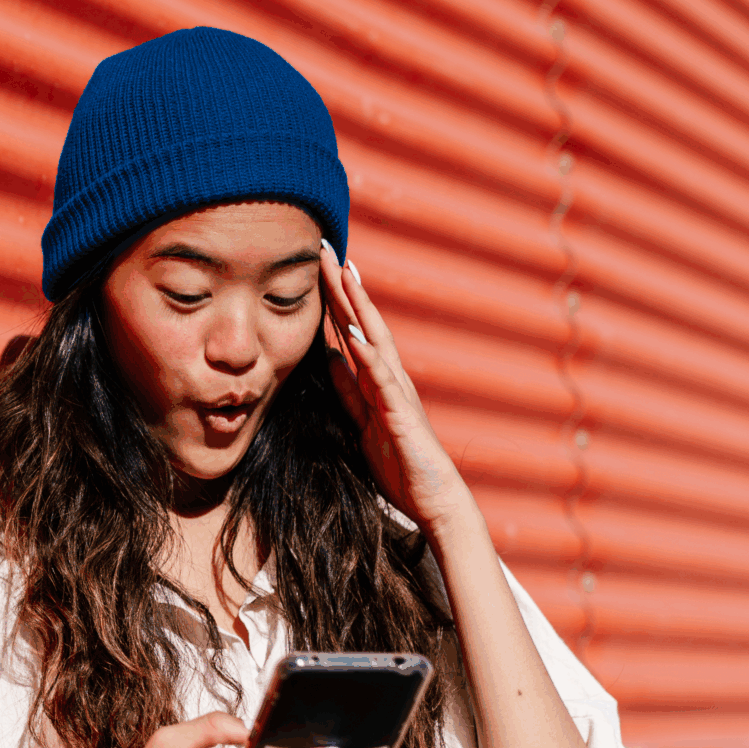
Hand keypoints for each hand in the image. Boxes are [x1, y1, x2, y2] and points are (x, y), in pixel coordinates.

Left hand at [320, 242, 471, 533]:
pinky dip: (368, 355)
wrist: (432, 499)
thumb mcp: (362, 421)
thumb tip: (328, 359)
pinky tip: (354, 334)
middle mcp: (389, 377)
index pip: (350, 331)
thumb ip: (348, 391)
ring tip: (342, 272)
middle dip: (343, 287)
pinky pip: (382, 380)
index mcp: (375, 380)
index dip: (334, 299)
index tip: (316, 266)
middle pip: (362, 323)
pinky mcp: (400, 414)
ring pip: (375, 340)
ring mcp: (397, 392)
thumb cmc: (400, 463)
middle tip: (325, 248)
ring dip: (358, 307)